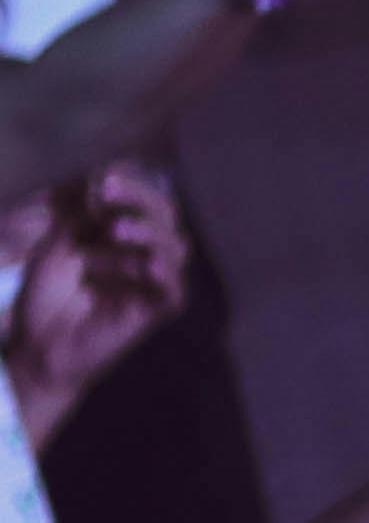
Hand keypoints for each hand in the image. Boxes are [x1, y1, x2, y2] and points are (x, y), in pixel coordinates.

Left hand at [6, 168, 186, 446]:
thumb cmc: (46, 296)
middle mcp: (143, 255)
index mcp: (123, 236)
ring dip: (149, 233)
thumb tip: (103, 178)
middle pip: (166, 216)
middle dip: (140, 198)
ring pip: (176, 247)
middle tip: (107, 191)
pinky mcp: (153, 312)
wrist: (38, 345)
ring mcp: (150, 283)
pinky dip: (165, 273)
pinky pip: (174, 290)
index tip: (100, 177)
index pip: (144, 200)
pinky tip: (148, 262)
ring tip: (115, 230)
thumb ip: (81, 216)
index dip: (130, 184)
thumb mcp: (57, 244)